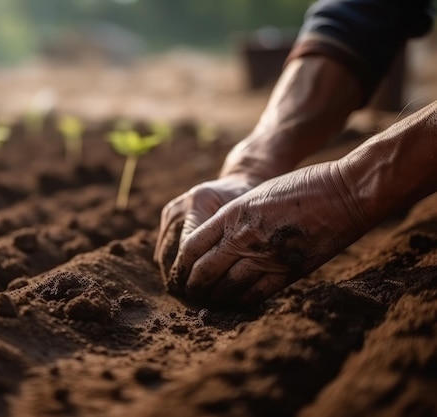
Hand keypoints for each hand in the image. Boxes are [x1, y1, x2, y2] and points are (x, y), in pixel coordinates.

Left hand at [171, 161, 369, 305]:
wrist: (345, 193)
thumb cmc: (302, 188)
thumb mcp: (257, 196)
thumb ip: (235, 220)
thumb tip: (219, 243)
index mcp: (232, 214)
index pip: (191, 246)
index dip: (182, 263)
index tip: (182, 271)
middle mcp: (243, 237)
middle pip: (204, 271)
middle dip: (193, 284)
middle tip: (191, 291)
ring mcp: (265, 256)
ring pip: (227, 287)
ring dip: (216, 296)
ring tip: (212, 300)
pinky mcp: (288, 272)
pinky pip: (255, 295)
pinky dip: (242, 301)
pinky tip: (238, 301)